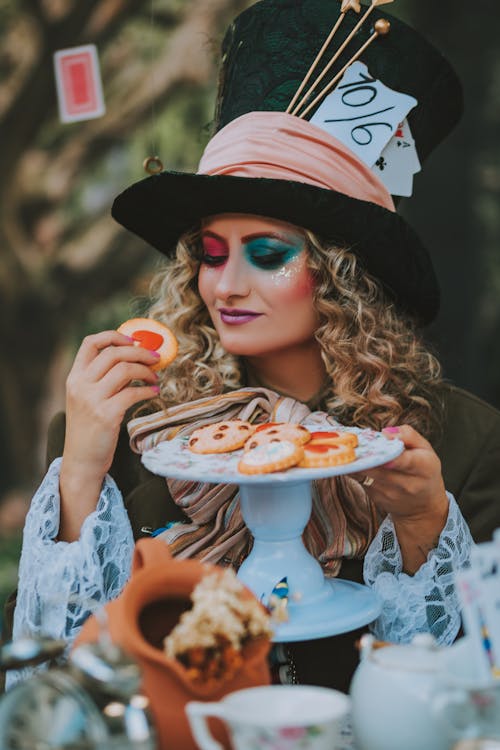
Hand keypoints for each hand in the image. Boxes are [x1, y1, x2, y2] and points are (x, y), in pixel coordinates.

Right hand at [59, 330, 160, 539]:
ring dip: (146, 370)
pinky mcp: (106, 415)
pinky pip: (133, 393)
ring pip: (125, 370)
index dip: (114, 336)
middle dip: (140, 352)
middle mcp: (80, 385)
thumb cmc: (90, 429)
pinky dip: (148, 390)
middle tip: (157, 358)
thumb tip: (135, 357)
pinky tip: (154, 393)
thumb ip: (104, 379)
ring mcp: (92, 400)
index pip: (90, 343)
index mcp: (74, 377)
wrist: (82, 461)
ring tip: (155, 378)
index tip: (134, 341)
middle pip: (114, 353)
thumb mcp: (88, 399)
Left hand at [353, 425, 448, 572]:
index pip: (403, 463)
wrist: (423, 509)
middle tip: (343, 438)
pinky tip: (342, 456)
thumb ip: (409, 436)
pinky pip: (358, 478)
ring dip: (350, 460)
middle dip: (359, 453)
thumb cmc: (425, 473)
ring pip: (363, 473)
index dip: (387, 455)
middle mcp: (403, 483)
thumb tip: (387, 431)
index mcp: (421, 469)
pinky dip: (349, 467)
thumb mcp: (426, 451)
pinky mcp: (372, 495)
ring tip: (339, 444)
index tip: (374, 447)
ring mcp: (386, 492)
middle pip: (376, 467)